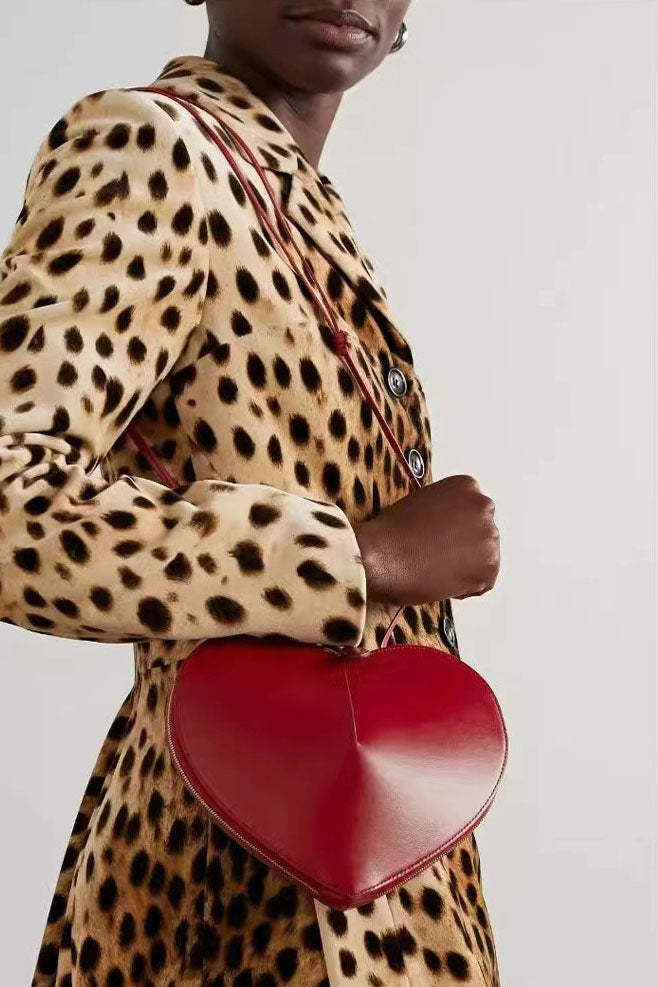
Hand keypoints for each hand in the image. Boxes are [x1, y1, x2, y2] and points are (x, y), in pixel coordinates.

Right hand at [354, 475, 499, 605]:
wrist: (379, 555)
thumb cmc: (390, 533)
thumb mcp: (422, 504)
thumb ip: (446, 512)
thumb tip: (453, 532)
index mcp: (466, 486)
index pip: (472, 514)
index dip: (454, 532)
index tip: (437, 540)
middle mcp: (483, 505)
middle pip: (482, 534)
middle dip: (464, 549)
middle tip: (436, 558)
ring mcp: (489, 535)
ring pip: (484, 559)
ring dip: (465, 568)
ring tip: (434, 568)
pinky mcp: (489, 565)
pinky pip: (483, 583)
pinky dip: (464, 589)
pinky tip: (440, 580)